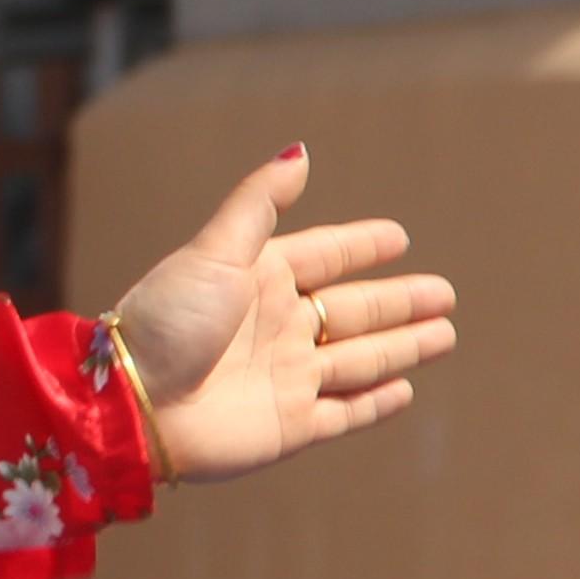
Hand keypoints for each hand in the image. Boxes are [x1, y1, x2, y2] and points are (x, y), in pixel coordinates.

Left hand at [107, 147, 454, 483]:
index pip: (324, 257)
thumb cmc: (168, 320)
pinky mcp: (291, 427)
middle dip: (399, 302)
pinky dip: (375, 402)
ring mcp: (287, 378)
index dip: (360, 247)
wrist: (134, 403)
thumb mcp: (215, 252)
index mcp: (259, 281)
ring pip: (361, 359)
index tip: (399, 237)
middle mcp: (277, 328)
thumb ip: (259, 204)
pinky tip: (403, 389)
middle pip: (353, 311)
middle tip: (444, 293)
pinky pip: (345, 412)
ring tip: (445, 333)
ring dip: (402, 347)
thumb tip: (300, 152)